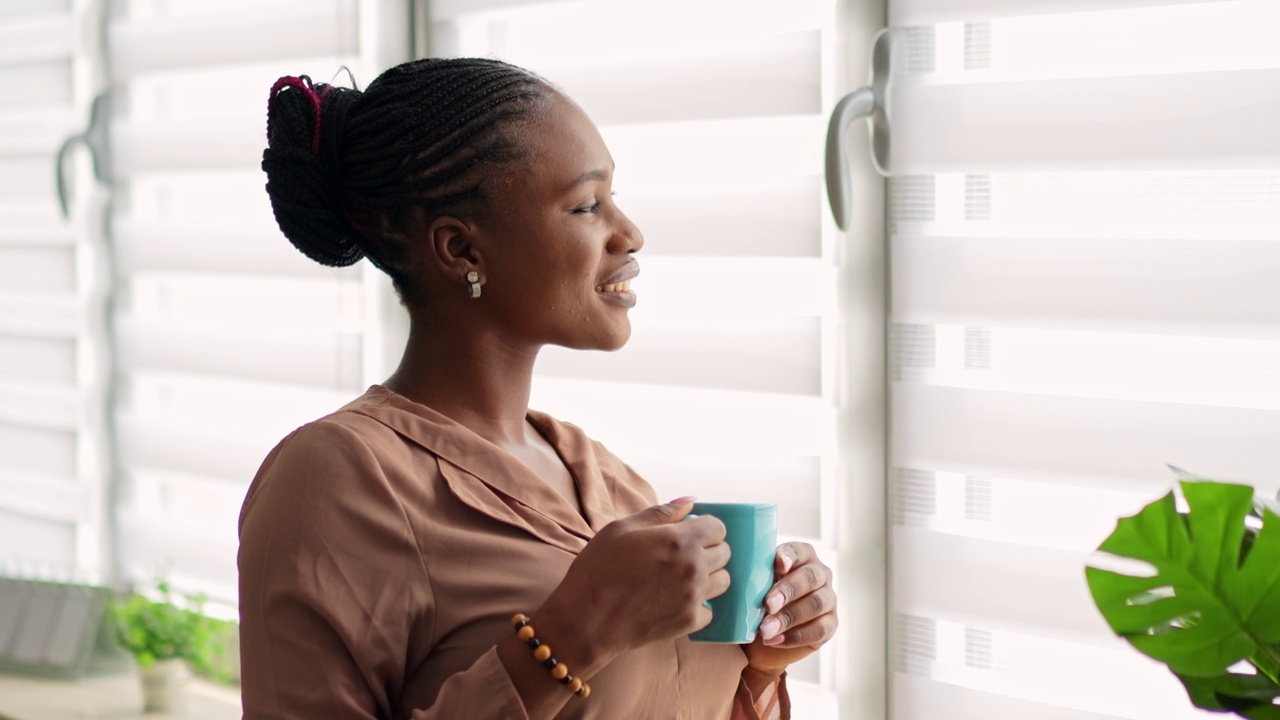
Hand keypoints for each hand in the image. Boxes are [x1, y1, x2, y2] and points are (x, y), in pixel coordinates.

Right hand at [538, 498, 730, 666]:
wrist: (586, 620)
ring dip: (709, 576)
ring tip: (682, 577)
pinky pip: (710, 610)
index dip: (705, 527)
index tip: (690, 532)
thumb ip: (660, 513)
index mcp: (679, 540)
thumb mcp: (621, 529)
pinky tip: (677, 600)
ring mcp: (694, 597)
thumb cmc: (598, 569)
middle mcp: (694, 567)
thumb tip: (690, 501)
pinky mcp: (689, 622)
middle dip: (709, 549)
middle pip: (725, 553)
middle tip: (683, 554)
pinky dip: (699, 605)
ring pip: (723, 581)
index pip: (718, 527)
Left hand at [742, 542, 837, 675]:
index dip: (790, 556)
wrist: (763, 638)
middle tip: (767, 604)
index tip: (778, 564)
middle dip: (788, 590)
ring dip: (789, 617)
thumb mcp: (753, 586)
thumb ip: (754, 575)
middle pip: (810, 578)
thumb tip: (739, 572)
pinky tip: (775, 640)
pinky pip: (819, 629)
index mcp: (802, 557)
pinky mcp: (830, 624)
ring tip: (765, 630)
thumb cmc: (757, 602)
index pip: (799, 551)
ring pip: (816, 604)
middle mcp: (820, 574)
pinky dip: (795, 636)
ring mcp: (829, 599)